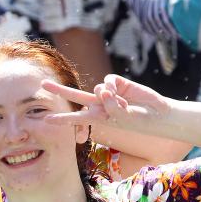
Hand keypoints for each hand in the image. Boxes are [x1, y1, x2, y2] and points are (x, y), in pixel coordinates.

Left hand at [41, 74, 170, 132]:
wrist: (158, 113)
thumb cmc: (140, 121)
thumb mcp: (124, 119)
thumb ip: (111, 106)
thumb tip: (102, 89)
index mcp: (98, 117)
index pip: (76, 118)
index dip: (62, 118)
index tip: (46, 120)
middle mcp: (99, 104)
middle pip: (75, 96)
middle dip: (59, 90)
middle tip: (43, 84)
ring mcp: (107, 93)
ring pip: (96, 88)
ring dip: (109, 97)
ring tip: (123, 105)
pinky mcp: (117, 82)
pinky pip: (108, 80)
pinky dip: (113, 86)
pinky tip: (121, 91)